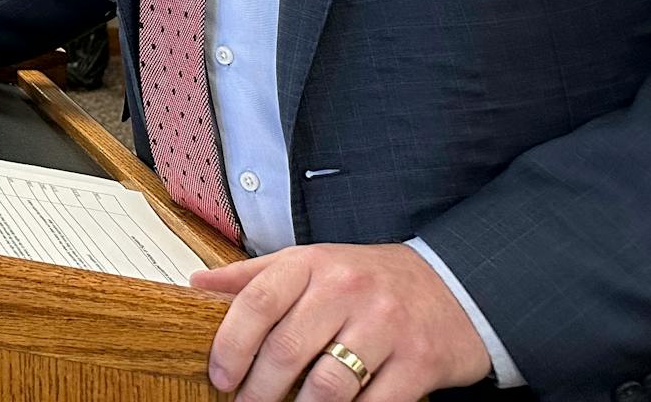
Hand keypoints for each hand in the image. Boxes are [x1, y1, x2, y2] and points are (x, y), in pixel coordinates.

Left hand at [196, 243, 491, 401]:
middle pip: (288, 349)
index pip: (258, 302)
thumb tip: (198, 284)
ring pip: (329, 384)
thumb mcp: (310, 263)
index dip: (231, 344)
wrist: (452, 285)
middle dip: (259, 388)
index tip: (220, 375)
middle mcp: (348, 290)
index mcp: (312, 264)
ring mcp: (386, 326)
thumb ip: (254, 276)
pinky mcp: (419, 361)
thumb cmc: (368, 279)